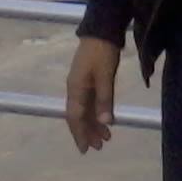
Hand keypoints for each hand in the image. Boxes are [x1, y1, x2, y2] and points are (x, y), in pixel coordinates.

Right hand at [65, 36, 121, 153]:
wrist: (102, 31)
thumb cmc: (103, 53)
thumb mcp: (105, 76)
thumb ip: (105, 99)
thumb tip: (104, 123)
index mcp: (75, 90)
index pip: (75, 117)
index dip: (80, 134)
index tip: (86, 149)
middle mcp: (75, 90)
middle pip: (79, 116)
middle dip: (88, 132)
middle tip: (100, 146)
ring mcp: (81, 84)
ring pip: (86, 110)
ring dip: (94, 124)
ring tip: (106, 137)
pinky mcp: (89, 79)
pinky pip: (91, 101)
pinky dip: (97, 112)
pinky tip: (106, 119)